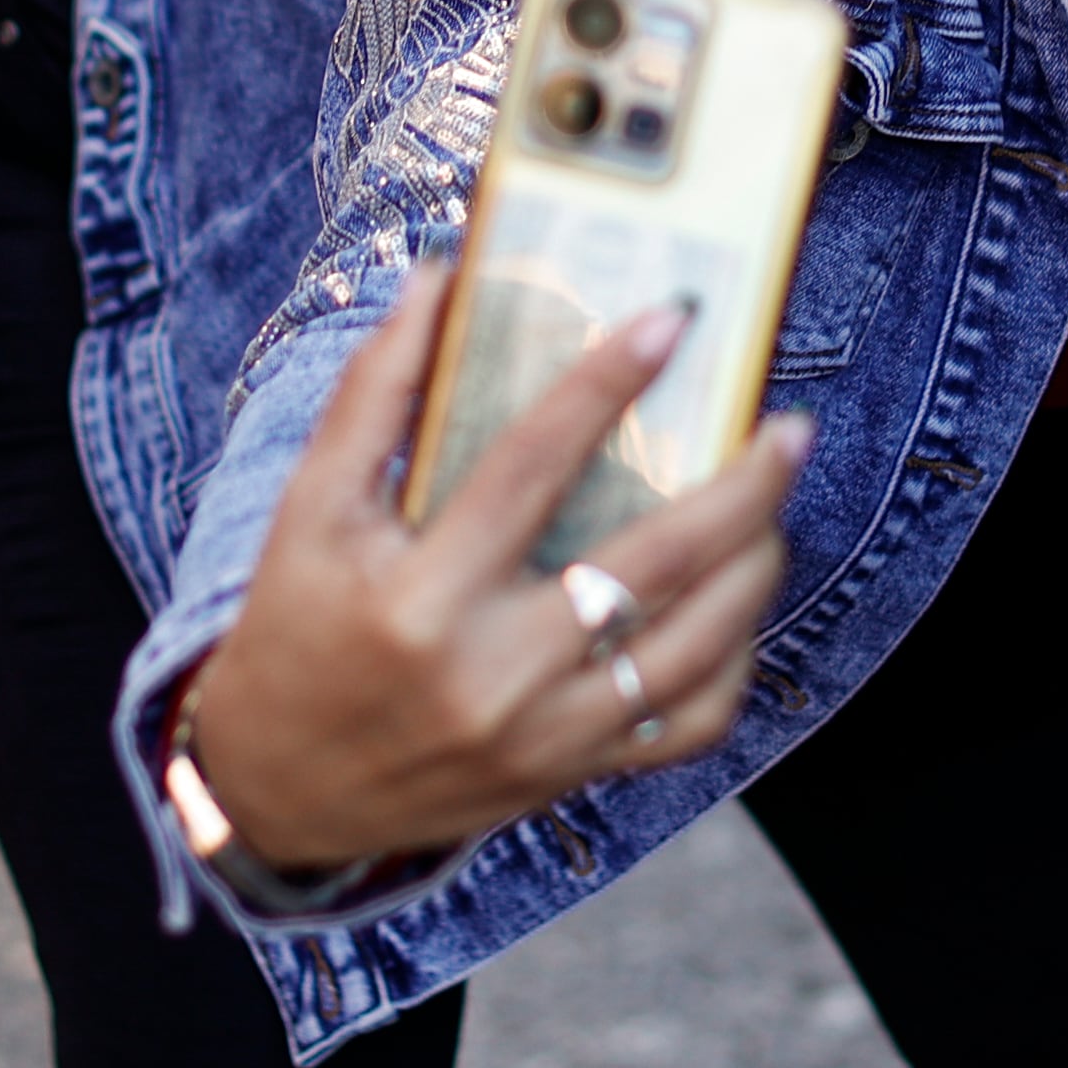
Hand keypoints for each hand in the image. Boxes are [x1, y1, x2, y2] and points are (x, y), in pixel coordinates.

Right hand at [184, 276, 807, 873]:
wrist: (279, 790)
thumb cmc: (297, 627)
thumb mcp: (309, 509)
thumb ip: (375, 392)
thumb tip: (438, 277)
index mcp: (418, 596)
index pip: (529, 468)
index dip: (604, 385)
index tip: (671, 320)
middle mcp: (490, 673)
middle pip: (649, 565)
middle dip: (740, 487)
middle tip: (788, 428)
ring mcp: (541, 737)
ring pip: (691, 650)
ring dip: (754, 569)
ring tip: (775, 508)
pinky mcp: (569, 776)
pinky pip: (687, 727)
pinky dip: (732, 663)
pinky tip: (737, 606)